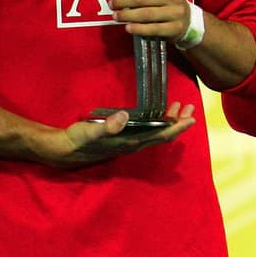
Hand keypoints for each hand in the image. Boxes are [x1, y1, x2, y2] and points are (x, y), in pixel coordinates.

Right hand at [48, 101, 196, 167]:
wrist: (63, 150)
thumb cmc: (77, 140)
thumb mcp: (89, 131)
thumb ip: (107, 126)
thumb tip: (124, 116)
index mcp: (131, 142)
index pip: (161, 135)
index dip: (177, 127)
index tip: (191, 118)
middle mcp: (134, 143)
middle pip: (163, 134)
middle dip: (178, 121)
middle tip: (190, 107)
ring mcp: (129, 141)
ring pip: (156, 132)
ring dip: (169, 120)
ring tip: (179, 106)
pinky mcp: (123, 137)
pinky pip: (147, 130)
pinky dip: (156, 120)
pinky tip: (157, 113)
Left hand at [109, 0, 189, 42]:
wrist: (187, 19)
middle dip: (122, 1)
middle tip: (111, 5)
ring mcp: (176, 12)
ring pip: (145, 14)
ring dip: (127, 16)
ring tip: (116, 16)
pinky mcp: (175, 28)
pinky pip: (153, 29)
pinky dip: (138, 29)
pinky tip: (128, 27)